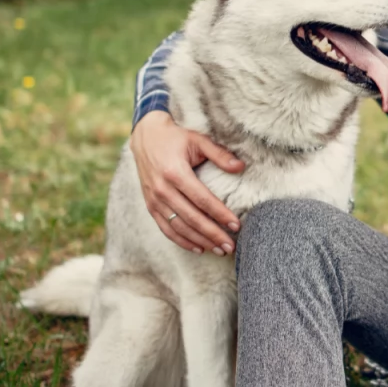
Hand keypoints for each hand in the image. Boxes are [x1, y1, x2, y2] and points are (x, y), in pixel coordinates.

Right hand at [130, 110, 245, 254]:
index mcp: (175, 173)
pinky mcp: (150, 205)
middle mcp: (162, 189)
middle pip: (191, 218)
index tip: (236, 226)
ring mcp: (154, 200)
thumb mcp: (198, 140)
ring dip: (200, 241)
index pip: (202, 199)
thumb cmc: (176, 138)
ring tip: (219, 250)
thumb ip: (219, 154)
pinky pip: (166, 228)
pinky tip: (198, 248)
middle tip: (231, 247)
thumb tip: (241, 167)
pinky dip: (182, 241)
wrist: (146, 137)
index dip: (220, 214)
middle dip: (212, 234)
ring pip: (179, 227)